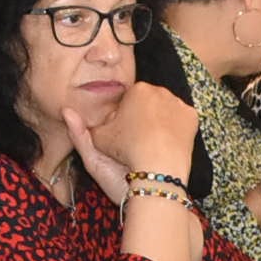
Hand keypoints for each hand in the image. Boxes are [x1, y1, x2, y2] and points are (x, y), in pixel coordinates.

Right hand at [67, 82, 197, 205]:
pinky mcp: (193, 117)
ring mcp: (178, 103)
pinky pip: (181, 122)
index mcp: (136, 90)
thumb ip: (80, 127)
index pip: (128, 102)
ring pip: (165, 112)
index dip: (123, 120)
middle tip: (138, 142)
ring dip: (159, 124)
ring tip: (152, 146)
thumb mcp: (97, 141)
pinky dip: (175, 132)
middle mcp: (159, 91)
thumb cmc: (124, 152)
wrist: (158, 169)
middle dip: (142, 119)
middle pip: (148, 104)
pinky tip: (167, 145)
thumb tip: (66, 110)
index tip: (122, 136)